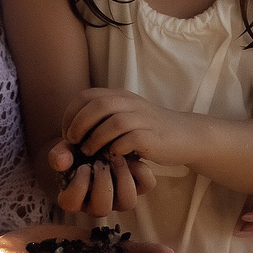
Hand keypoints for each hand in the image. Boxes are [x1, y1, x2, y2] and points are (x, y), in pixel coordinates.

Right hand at [46, 137, 152, 217]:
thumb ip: (59, 155)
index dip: (78, 184)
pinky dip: (140, 169)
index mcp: (76, 199)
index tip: (83, 166)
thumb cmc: (78, 150)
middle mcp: (99, 203)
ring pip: (127, 202)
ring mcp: (120, 198)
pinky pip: (146, 185)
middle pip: (101, 208)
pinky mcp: (139, 186)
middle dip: (102, 181)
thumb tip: (61, 162)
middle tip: (101, 161)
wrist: (99, 141)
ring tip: (116, 158)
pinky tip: (130, 157)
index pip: (71, 203)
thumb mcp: (66, 150)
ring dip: (122, 178)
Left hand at [60, 87, 180, 167]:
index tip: (67, 133)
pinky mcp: (152, 137)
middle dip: (79, 125)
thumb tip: (71, 134)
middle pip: (97, 105)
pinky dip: (115, 149)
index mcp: (119, 96)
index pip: (86, 96)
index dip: (71, 114)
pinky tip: (111, 156)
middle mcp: (130, 103)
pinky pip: (129, 140)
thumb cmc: (148, 131)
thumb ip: (101, 119)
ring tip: (89, 152)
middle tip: (73, 142)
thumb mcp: (124, 117)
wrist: (185, 135)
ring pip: (112, 122)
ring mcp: (142, 119)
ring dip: (95, 139)